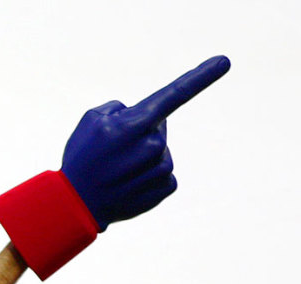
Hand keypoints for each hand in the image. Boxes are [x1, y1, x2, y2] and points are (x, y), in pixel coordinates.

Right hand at [61, 55, 230, 229]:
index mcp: (135, 124)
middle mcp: (153, 145)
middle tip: (112, 153)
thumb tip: (137, 116)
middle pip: (157, 129)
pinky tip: (129, 185)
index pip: (174, 95)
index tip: (225, 61)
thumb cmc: (80, 158)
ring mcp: (160, 168)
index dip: (201, 77)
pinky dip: (148, 177)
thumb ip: (118, 109)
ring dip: (143, 158)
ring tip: (118, 172)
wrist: (75, 206)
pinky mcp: (164, 188)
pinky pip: (163, 174)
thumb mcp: (89, 121)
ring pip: (160, 153)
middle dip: (140, 134)